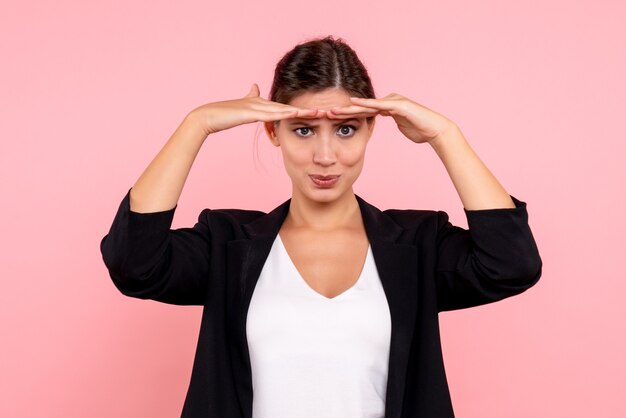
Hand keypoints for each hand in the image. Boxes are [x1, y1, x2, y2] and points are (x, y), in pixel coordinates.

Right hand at [188, 83, 320, 135]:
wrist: (207, 117)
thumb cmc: (222, 116)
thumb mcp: (240, 108)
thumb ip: (250, 97)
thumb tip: (255, 85)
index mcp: (262, 105)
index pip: (287, 109)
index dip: (304, 110)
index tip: (320, 113)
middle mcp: (263, 103)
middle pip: (291, 107)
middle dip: (309, 110)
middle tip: (329, 111)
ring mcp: (257, 106)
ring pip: (286, 109)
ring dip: (303, 111)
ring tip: (321, 112)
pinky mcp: (251, 111)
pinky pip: (272, 114)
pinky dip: (286, 114)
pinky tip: (297, 114)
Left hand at [327, 93, 456, 144]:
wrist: (436, 130)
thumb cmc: (421, 130)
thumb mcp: (401, 127)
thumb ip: (393, 123)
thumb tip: (387, 125)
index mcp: (387, 107)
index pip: (362, 112)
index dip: (347, 115)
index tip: (331, 119)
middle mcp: (388, 101)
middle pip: (361, 107)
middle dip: (342, 111)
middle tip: (324, 113)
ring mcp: (392, 101)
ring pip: (366, 105)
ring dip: (348, 108)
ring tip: (332, 110)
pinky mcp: (397, 105)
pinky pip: (378, 105)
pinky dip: (365, 104)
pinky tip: (352, 103)